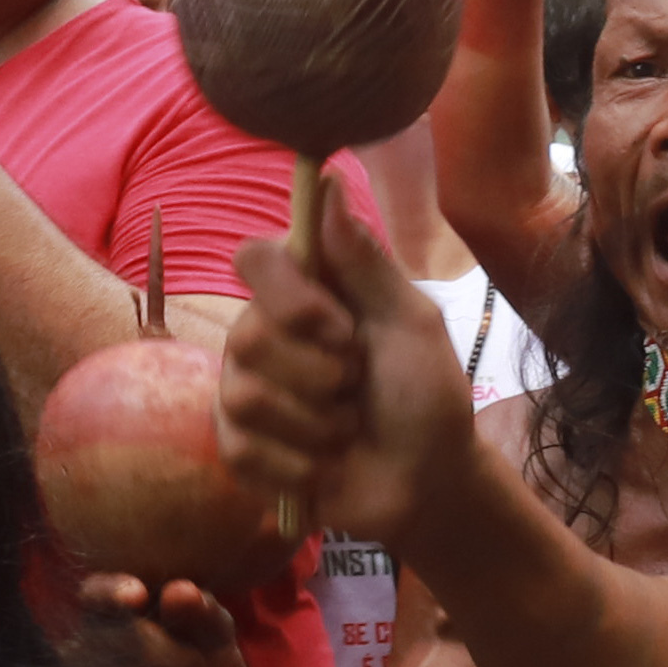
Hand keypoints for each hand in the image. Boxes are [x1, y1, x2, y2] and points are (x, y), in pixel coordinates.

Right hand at [63, 573, 265, 666]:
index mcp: (108, 617)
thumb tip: (178, 591)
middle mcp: (84, 655)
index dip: (110, 593)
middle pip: (124, 642)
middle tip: (200, 665)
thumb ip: (201, 611)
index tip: (138, 595)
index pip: (94, 596)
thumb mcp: (215, 635)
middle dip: (176, 654)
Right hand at [213, 170, 472, 546]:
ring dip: (317, 425)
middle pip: (247, 335)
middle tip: (357, 387)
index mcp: (305, 295)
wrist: (428, 483)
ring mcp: (244, 393)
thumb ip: (367, 261)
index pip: (254, 258)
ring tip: (346, 430)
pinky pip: (243, 450)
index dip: (288, 295)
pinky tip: (326, 468)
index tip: (339, 326)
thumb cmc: (426, 396)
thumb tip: (327, 182)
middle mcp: (263, 335)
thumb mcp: (413, 324)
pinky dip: (302, 466)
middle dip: (321, 375)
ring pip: (244, 397)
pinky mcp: (239, 450)